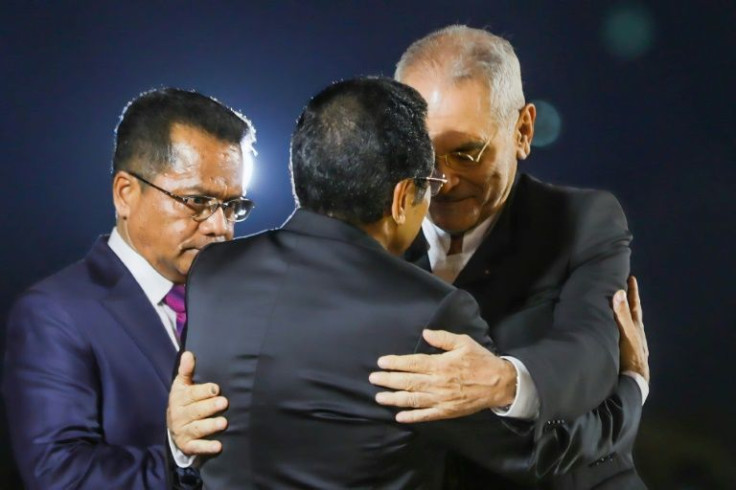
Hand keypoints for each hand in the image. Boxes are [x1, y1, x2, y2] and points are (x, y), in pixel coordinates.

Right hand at [167, 351, 228, 454]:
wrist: (174, 428)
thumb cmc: (184, 401)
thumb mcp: (183, 385)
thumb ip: (186, 371)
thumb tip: (188, 353)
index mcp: (179, 398)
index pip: (191, 394)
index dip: (204, 391)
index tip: (216, 388)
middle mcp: (179, 415)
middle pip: (196, 411)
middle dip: (210, 407)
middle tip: (224, 403)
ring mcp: (183, 431)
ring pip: (198, 428)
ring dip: (210, 426)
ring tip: (224, 423)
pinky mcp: (188, 446)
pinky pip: (198, 447)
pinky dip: (207, 447)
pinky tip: (219, 446)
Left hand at [368, 329, 515, 422]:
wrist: (499, 384)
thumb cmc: (480, 360)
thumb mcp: (464, 342)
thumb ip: (443, 338)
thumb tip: (425, 333)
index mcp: (440, 364)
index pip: (412, 363)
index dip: (395, 363)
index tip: (381, 363)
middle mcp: (437, 382)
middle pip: (408, 382)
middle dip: (388, 381)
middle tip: (372, 379)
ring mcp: (441, 399)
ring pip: (413, 400)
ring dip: (394, 399)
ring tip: (379, 397)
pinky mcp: (447, 411)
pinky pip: (426, 415)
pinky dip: (412, 416)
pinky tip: (399, 416)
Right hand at [613, 276, 649, 382]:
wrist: (634, 380)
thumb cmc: (632, 355)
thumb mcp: (627, 332)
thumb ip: (622, 314)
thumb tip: (619, 293)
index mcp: (636, 326)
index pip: (634, 304)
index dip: (632, 291)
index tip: (631, 278)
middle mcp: (635, 333)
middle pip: (632, 313)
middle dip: (627, 301)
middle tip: (623, 289)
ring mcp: (631, 343)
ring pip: (627, 324)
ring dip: (621, 315)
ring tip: (615, 308)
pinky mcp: (625, 351)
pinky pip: (620, 334)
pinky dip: (616, 328)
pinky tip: (611, 331)